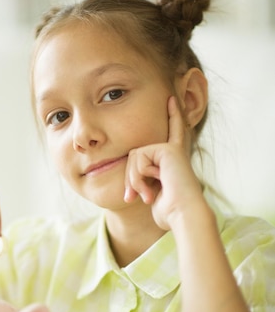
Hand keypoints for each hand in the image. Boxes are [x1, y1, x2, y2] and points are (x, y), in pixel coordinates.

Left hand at [124, 97, 202, 229]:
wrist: (184, 213)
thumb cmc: (170, 211)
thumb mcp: (152, 194)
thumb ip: (143, 182)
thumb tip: (127, 192)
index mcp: (173, 161)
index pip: (172, 135)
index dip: (173, 116)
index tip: (171, 98)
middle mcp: (174, 151)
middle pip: (134, 155)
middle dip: (130, 179)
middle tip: (136, 197)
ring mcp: (171, 149)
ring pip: (134, 157)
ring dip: (134, 179)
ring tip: (146, 194)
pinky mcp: (168, 149)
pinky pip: (139, 157)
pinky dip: (140, 175)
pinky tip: (156, 182)